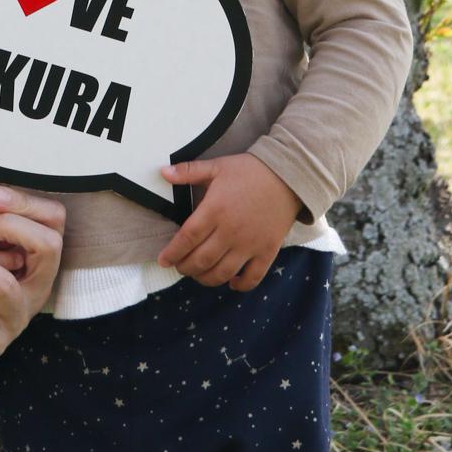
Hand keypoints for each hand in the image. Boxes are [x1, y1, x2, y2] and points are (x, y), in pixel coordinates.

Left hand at [156, 152, 301, 290]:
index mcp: (214, 210)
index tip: (163, 260)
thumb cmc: (249, 171)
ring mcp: (250, 244)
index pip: (187, 238)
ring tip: (199, 275)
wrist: (288, 176)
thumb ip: (188, 171)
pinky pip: (253, 277)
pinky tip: (231, 282)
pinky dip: (240, 285)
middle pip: (201, 260)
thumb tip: (162, 173)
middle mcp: (230, 232)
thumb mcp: (217, 166)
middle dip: (185, 268)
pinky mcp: (268, 251)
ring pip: (222, 272)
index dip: (172, 253)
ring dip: (206, 279)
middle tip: (180, 267)